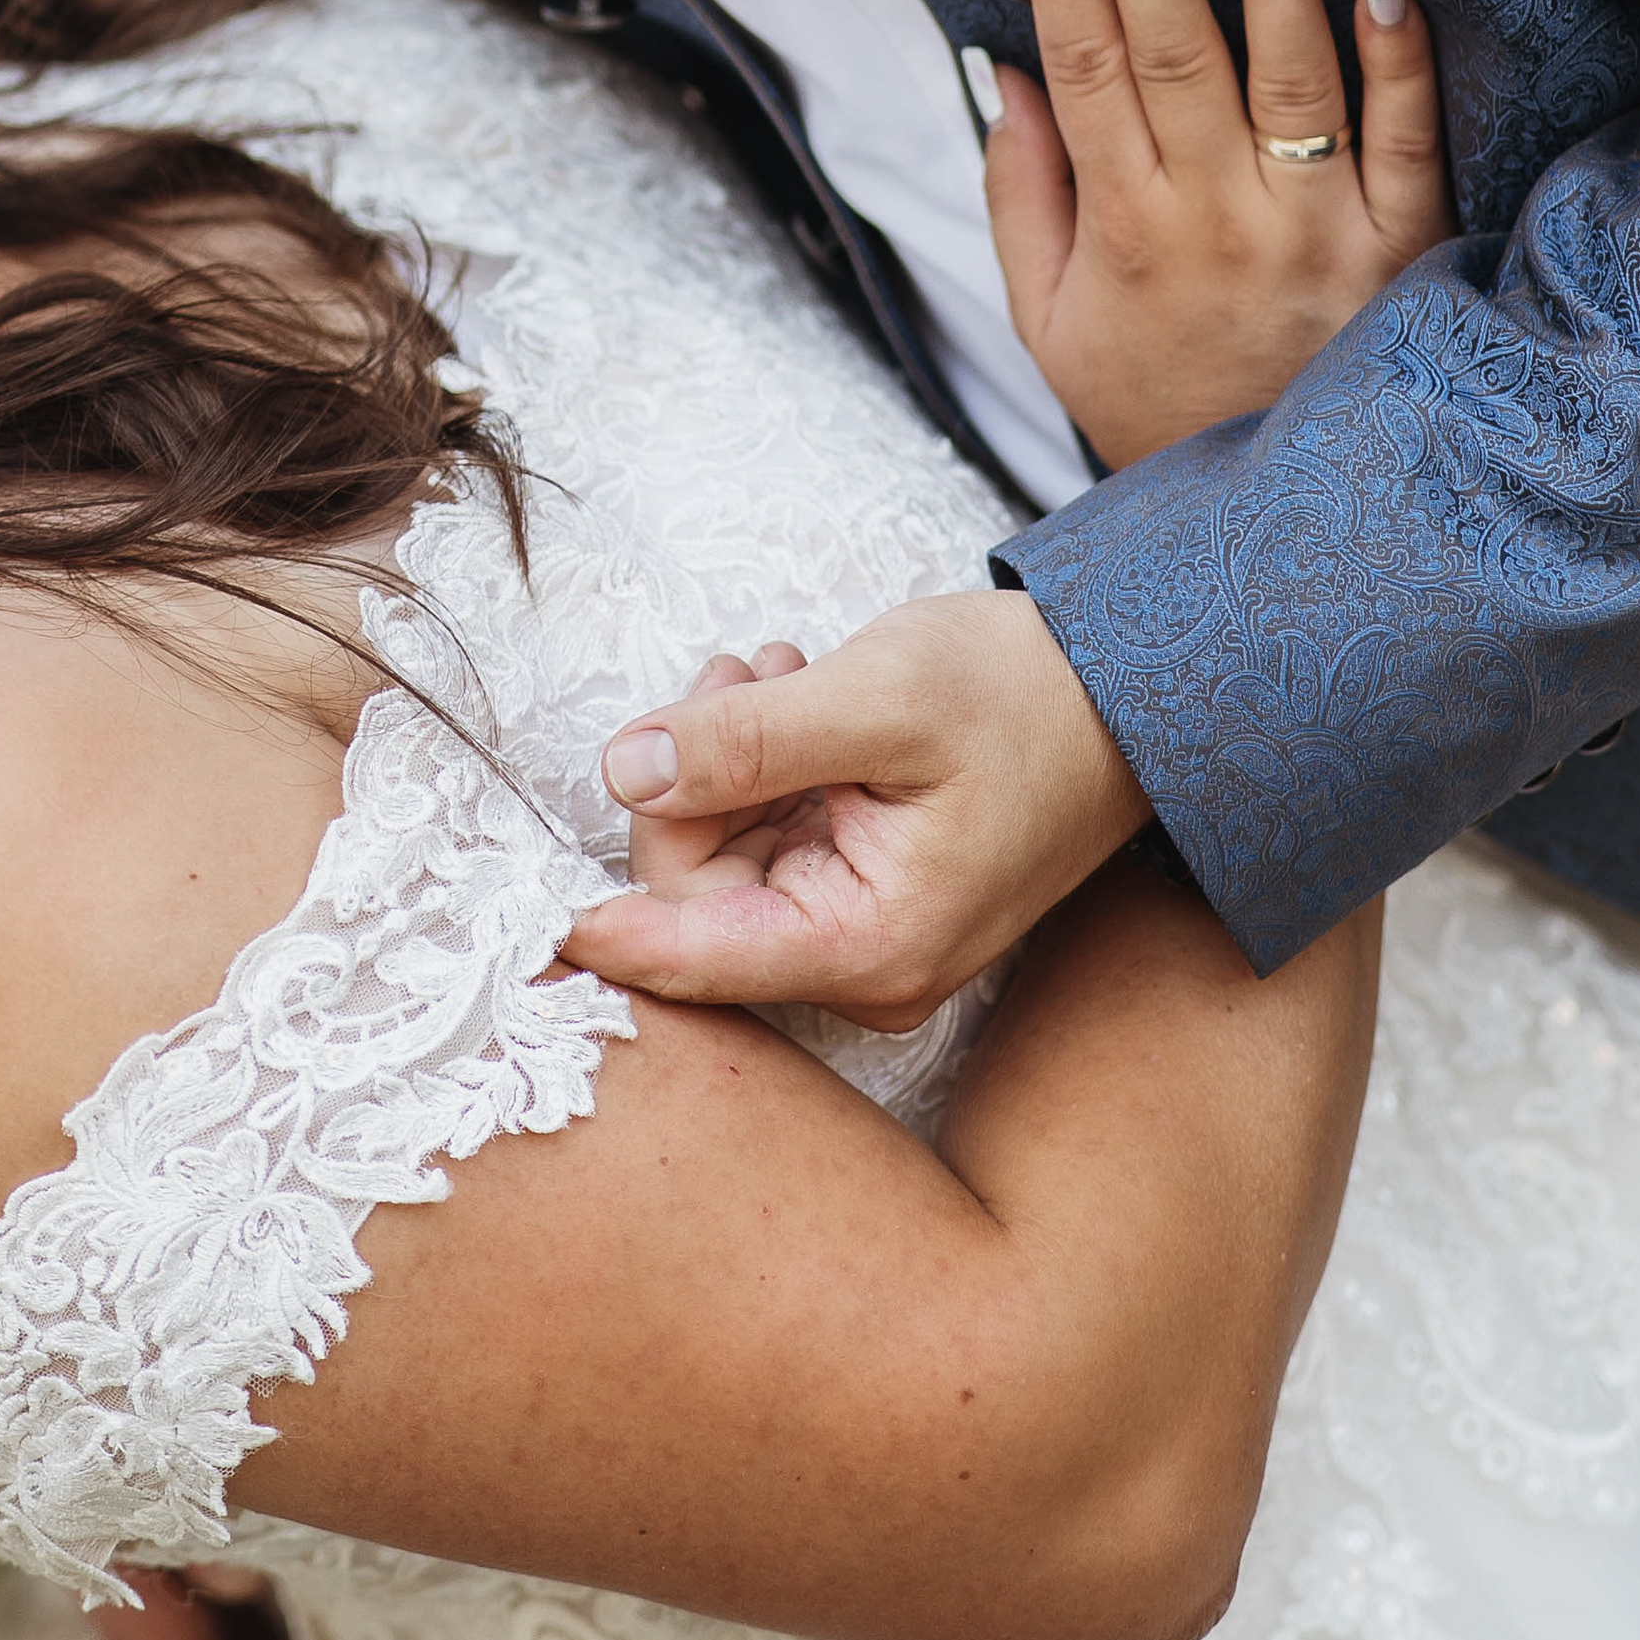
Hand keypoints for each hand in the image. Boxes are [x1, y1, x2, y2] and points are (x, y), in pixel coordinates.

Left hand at [565, 590, 1148, 1028]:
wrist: (1128, 692)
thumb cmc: (1024, 694)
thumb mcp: (880, 696)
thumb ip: (746, 740)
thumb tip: (622, 771)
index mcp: (870, 947)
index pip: (689, 960)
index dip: (591, 925)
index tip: (511, 905)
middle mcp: (860, 968)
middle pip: (691, 898)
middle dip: (688, 778)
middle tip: (736, 673)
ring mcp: (858, 938)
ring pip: (717, 860)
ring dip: (722, 757)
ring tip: (778, 671)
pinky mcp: (856, 896)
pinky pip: (759, 842)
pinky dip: (756, 766)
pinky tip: (792, 696)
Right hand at [986, 0, 1445, 464]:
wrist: (1272, 525)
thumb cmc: (1155, 401)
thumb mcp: (1047, 320)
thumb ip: (1020, 193)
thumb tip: (1004, 70)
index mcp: (1125, 230)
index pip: (1085, 72)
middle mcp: (1217, 222)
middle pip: (1173, 58)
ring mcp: (1317, 233)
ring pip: (1292, 83)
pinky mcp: (1404, 249)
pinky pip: (1407, 146)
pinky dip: (1399, 70)